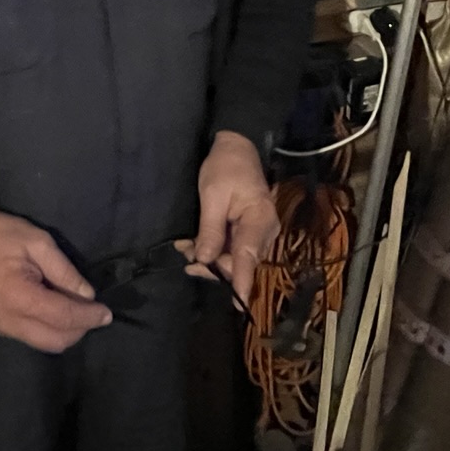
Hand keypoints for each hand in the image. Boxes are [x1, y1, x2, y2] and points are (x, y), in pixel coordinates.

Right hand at [0, 206, 112, 352]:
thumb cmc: (2, 234)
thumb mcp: (39, 242)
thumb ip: (65, 271)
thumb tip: (88, 294)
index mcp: (19, 297)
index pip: (63, 317)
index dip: (88, 316)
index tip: (107, 313)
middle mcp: (9, 320)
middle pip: (56, 340)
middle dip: (80, 329)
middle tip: (93, 311)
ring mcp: (1, 327)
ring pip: (45, 344)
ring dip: (66, 332)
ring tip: (77, 310)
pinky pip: (32, 338)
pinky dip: (50, 330)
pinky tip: (57, 311)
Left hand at [180, 130, 278, 304]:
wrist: (237, 146)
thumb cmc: (226, 166)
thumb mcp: (213, 195)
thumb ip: (211, 229)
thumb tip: (205, 260)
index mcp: (259, 220)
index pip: (248, 256)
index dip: (242, 282)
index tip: (237, 304)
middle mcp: (265, 231)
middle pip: (240, 262)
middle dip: (212, 265)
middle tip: (184, 255)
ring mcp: (258, 232)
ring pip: (235, 258)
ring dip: (210, 258)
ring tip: (185, 248)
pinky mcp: (249, 231)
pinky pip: (234, 249)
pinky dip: (214, 250)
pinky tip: (195, 245)